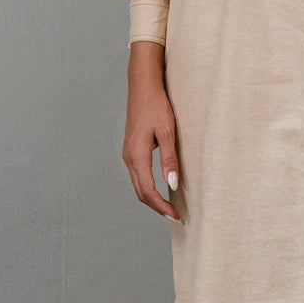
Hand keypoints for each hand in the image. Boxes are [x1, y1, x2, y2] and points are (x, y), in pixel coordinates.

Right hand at [122, 41, 180, 219]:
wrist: (143, 86)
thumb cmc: (156, 106)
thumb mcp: (168, 132)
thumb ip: (170, 159)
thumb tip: (172, 184)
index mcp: (137, 155)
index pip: (148, 190)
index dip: (161, 206)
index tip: (176, 215)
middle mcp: (128, 157)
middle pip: (140, 192)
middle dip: (157, 207)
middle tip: (175, 216)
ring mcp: (128, 154)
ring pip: (138, 185)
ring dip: (152, 198)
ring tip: (169, 206)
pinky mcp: (131, 149)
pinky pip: (138, 175)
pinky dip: (148, 186)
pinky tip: (161, 188)